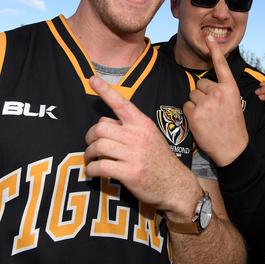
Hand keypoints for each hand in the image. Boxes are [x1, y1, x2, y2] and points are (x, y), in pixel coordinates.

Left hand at [84, 75, 199, 214]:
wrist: (175, 184)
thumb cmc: (159, 159)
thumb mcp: (150, 136)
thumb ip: (130, 127)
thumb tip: (105, 122)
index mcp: (142, 123)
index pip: (121, 103)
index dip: (105, 90)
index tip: (92, 79)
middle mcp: (137, 136)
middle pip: (100, 127)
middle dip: (90, 136)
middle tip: (91, 143)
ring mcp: (133, 155)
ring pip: (98, 146)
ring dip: (89, 153)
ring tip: (91, 158)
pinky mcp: (129, 173)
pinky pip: (100, 166)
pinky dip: (91, 169)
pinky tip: (93, 171)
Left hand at [183, 36, 248, 166]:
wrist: (232, 148)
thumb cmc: (232, 125)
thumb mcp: (233, 102)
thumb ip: (221, 91)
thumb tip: (204, 85)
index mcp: (230, 88)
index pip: (221, 65)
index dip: (214, 50)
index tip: (208, 37)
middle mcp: (218, 92)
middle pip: (200, 84)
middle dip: (202, 95)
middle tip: (212, 110)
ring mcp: (206, 103)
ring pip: (192, 95)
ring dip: (196, 105)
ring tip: (207, 117)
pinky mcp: (194, 114)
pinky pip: (186, 106)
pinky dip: (190, 114)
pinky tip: (200, 122)